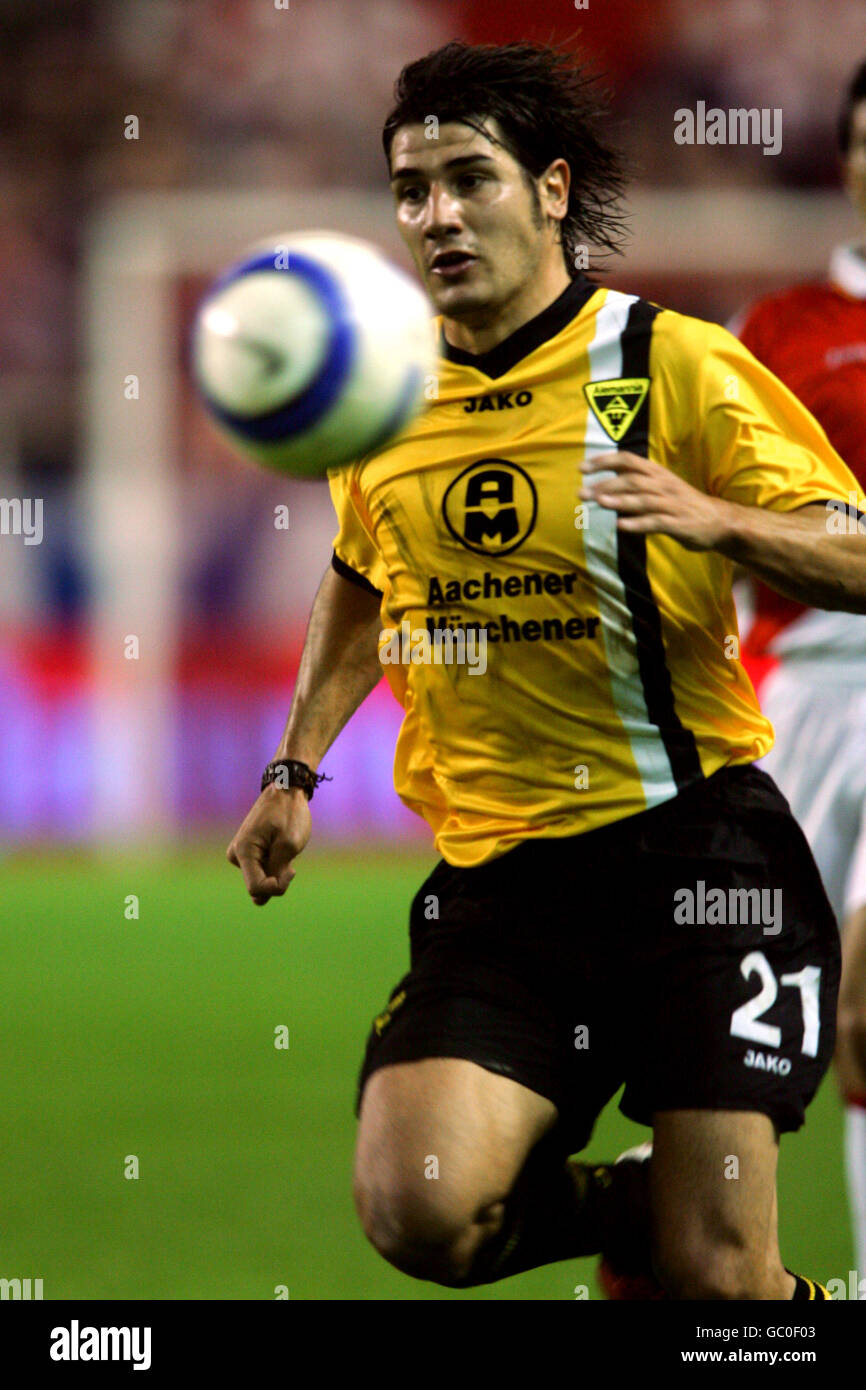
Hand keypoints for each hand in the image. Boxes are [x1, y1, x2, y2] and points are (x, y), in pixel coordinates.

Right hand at [226, 784, 311, 905]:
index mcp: (243, 851)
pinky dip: (275, 868)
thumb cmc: (289, 814)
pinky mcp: (248, 854)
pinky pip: (261, 873)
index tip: (291, 871)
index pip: (256, 888)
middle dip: (278, 880)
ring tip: (286, 850)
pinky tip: (281, 850)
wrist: (285, 790)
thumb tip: (261, 898)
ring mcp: (240, 855)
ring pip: (261, 881)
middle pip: (258, 888)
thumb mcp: (289, 844)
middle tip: (291, 861)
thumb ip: (277, 872)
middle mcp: (236, 856)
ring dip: (277, 872)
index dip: (277, 887)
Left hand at [580, 451, 733, 552]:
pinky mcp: (677, 523)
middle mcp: (663, 485)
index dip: (604, 461)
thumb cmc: (683, 505)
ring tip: (599, 502)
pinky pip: (655, 522)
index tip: (582, 467)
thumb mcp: (661, 488)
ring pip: (642, 499)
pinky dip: (637, 524)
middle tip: (582, 493)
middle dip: (605, 485)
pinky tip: (621, 526)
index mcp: (657, 473)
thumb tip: (604, 488)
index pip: (627, 460)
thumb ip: (636, 486)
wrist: (719, 521)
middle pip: (630, 480)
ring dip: (619, 501)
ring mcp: (671, 504)